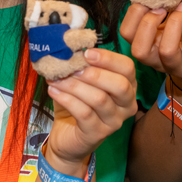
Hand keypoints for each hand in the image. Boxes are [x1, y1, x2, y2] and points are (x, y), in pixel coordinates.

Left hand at [44, 48, 137, 175]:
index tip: (86, 52)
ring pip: (99, 99)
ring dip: (74, 85)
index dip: (108, 58)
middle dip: (93, 73)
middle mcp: (126, 105)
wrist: (67, 136)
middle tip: (71, 66)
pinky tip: (54, 91)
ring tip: (56, 78)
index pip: (127, 67)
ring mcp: (114, 121)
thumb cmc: (77, 103)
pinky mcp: (98, 134)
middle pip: (120, 85)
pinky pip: (84, 113)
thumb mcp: (82, 80)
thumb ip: (82, 64)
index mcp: (127, 86)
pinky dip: (67, 99)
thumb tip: (71, 44)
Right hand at [119, 0, 181, 93]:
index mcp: (147, 43)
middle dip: (148, 22)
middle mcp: (157, 59)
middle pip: (138, 49)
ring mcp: (178, 65)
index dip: (134, 13)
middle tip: (163, 7)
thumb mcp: (180, 14)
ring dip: (175, 22)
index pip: (126, 33)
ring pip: (166, 50)